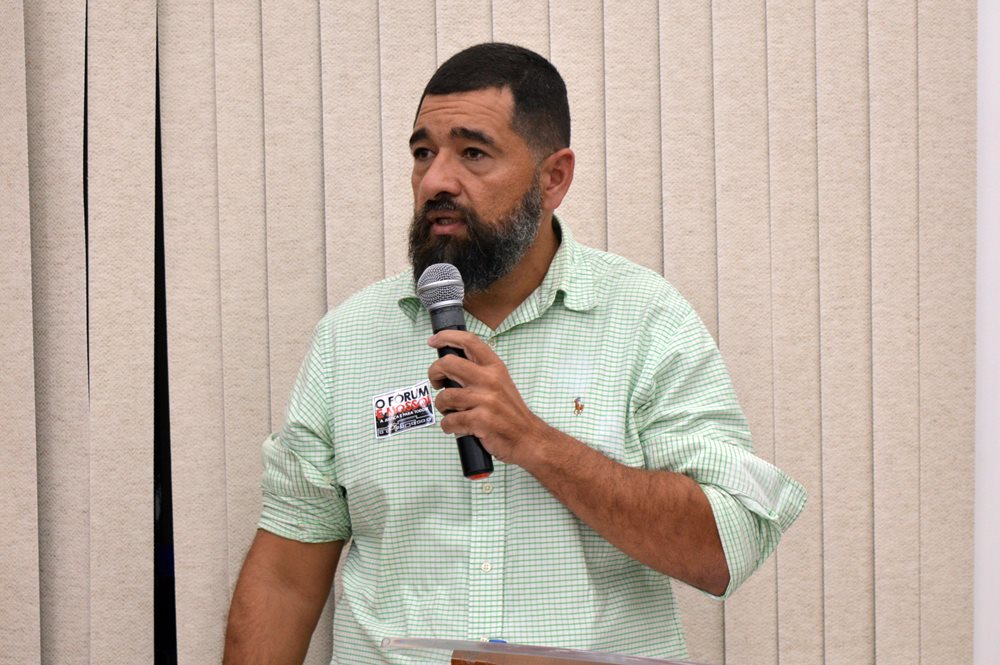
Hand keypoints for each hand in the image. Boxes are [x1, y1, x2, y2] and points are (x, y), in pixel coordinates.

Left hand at [427, 329, 548, 465]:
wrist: (528, 438)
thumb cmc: (510, 413)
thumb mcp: (500, 383)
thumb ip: (479, 372)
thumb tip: (450, 366)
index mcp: (495, 367)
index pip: (469, 341)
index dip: (447, 337)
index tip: (434, 341)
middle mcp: (490, 380)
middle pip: (448, 364)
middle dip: (434, 373)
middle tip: (437, 382)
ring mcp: (485, 400)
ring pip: (445, 396)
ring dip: (442, 407)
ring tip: (452, 412)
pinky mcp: (480, 420)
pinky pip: (449, 421)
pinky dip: (448, 426)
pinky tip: (457, 427)